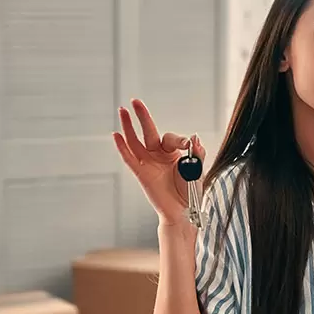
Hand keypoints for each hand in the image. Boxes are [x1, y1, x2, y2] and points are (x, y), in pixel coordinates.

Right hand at [112, 99, 203, 225]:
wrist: (184, 212)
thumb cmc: (190, 192)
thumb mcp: (197, 169)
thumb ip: (197, 153)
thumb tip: (194, 137)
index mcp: (173, 152)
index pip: (171, 138)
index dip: (179, 140)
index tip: (188, 145)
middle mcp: (159, 155)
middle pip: (149, 131)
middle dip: (143, 116)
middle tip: (136, 101)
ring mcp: (148, 163)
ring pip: (135, 141)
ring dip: (128, 126)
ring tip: (122, 110)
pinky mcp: (141, 174)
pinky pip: (129, 158)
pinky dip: (122, 147)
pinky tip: (116, 135)